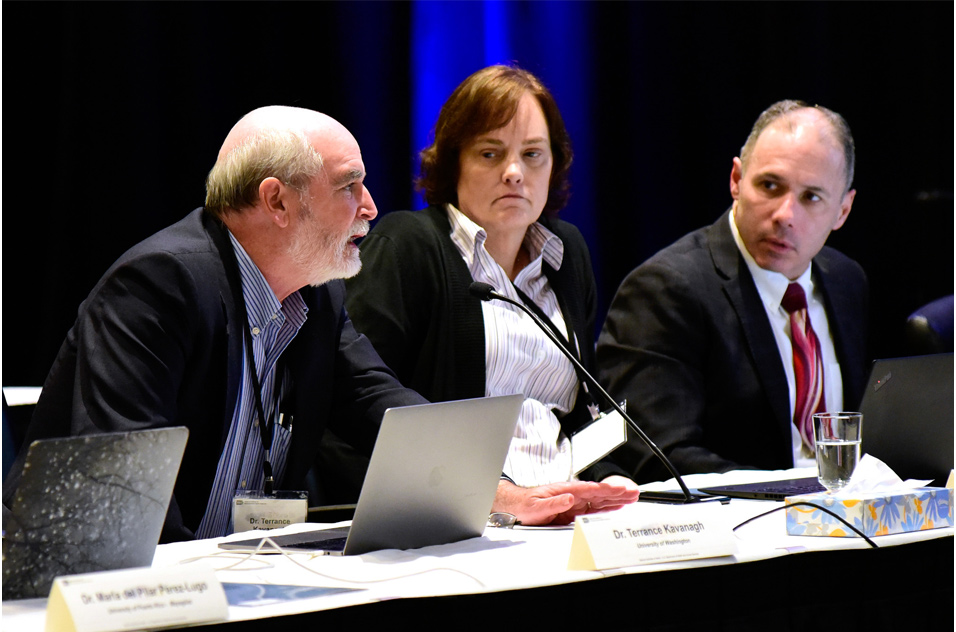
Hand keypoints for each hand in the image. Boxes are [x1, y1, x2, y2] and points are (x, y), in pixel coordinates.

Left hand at [491, 477, 639, 525]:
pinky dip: (607, 506)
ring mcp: (574, 502)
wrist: (516, 507)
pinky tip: (616, 506)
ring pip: (599, 500)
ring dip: (615, 499)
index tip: (618, 490)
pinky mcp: (573, 510)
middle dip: (616, 492)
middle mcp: (572, 495)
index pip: (589, 490)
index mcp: (564, 490)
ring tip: (631, 497)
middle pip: (598, 493)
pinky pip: (594, 508)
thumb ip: (553, 504)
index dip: (604, 490)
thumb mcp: (535, 507)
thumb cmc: (524, 505)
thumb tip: (569, 499)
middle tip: (633, 493)